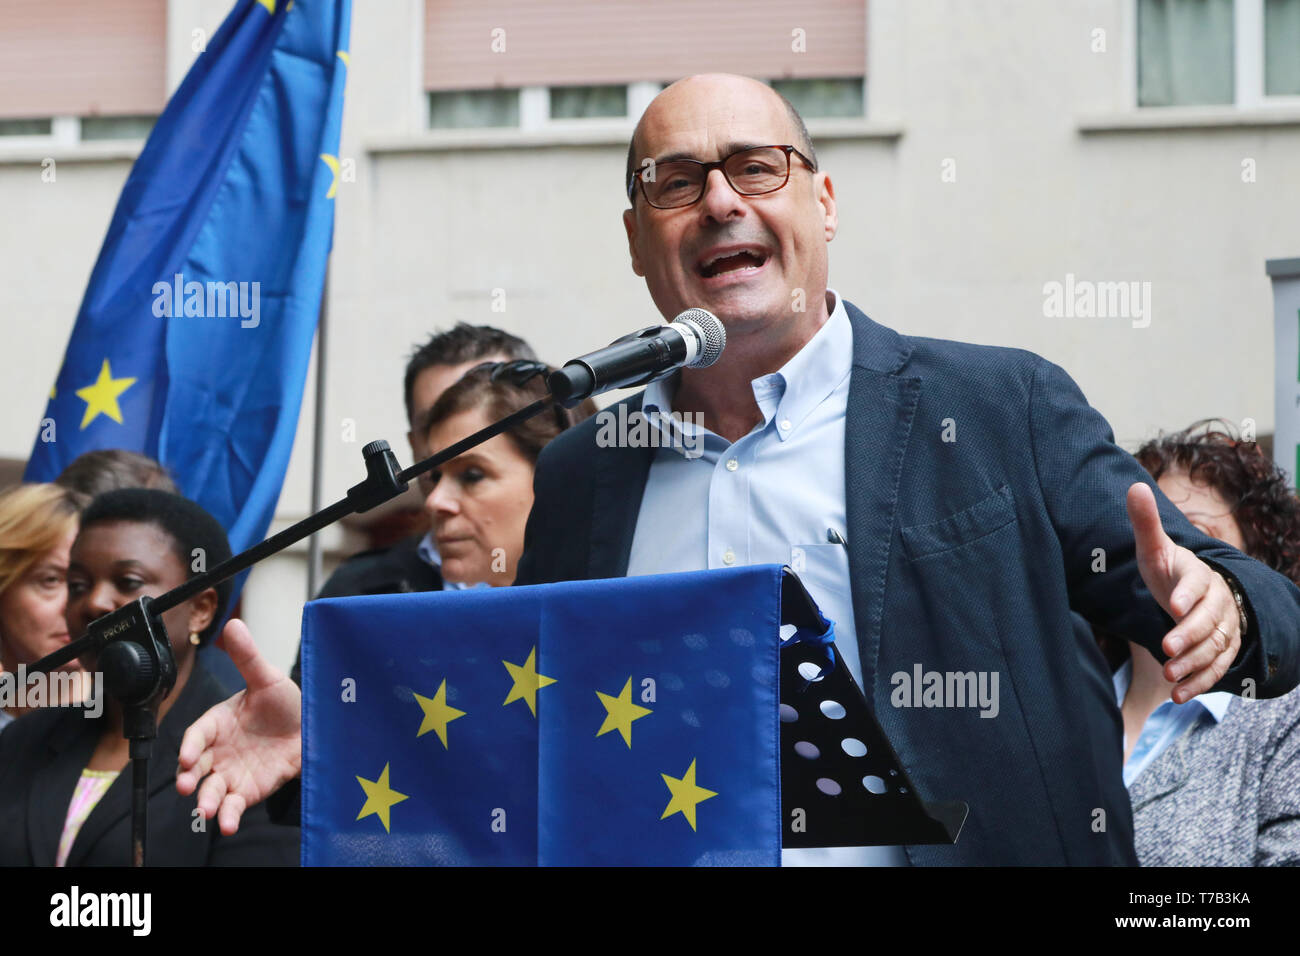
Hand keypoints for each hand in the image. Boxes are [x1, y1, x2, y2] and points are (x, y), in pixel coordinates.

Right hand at [176, 618, 301, 834]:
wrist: (312, 729)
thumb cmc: (284, 702)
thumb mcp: (266, 677)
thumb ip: (247, 657)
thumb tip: (233, 624)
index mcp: (217, 722)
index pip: (197, 735)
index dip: (191, 746)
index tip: (189, 757)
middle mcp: (219, 750)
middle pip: (197, 767)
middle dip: (189, 778)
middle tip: (188, 787)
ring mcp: (232, 772)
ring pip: (211, 789)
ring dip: (206, 801)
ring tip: (208, 811)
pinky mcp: (247, 791)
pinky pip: (233, 805)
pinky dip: (228, 815)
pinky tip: (228, 823)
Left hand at [1127, 482, 1241, 703]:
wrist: (1193, 593)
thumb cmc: (1169, 570)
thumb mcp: (1154, 548)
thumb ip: (1145, 523)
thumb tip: (1134, 486)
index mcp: (1198, 575)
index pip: (1197, 583)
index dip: (1187, 593)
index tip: (1174, 604)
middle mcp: (1216, 602)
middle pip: (1208, 621)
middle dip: (1189, 634)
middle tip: (1166, 646)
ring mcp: (1222, 628)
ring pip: (1214, 647)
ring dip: (1192, 662)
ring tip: (1168, 674)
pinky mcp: (1221, 651)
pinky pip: (1216, 668)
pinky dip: (1199, 682)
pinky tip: (1178, 693)